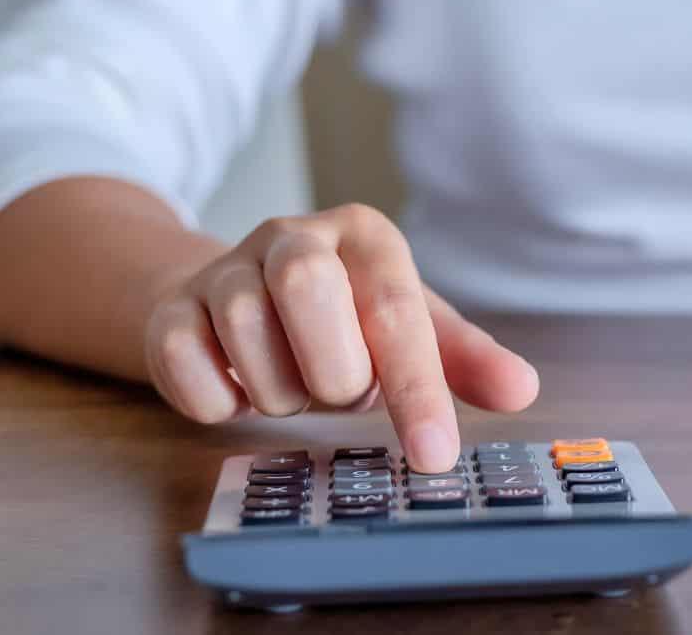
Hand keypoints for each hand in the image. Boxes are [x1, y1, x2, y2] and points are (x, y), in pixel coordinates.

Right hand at [140, 203, 538, 472]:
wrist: (240, 301)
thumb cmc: (344, 318)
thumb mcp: (411, 329)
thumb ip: (465, 359)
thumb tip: (522, 389)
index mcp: (365, 235)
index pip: (397, 312)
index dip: (417, 391)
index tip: (435, 456)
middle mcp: (292, 236)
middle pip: (308, 289)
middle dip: (334, 370)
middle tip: (342, 391)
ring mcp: (223, 268)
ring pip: (246, 335)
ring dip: (282, 392)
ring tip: (296, 383)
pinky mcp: (169, 309)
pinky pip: (185, 366)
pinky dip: (220, 401)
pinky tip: (241, 388)